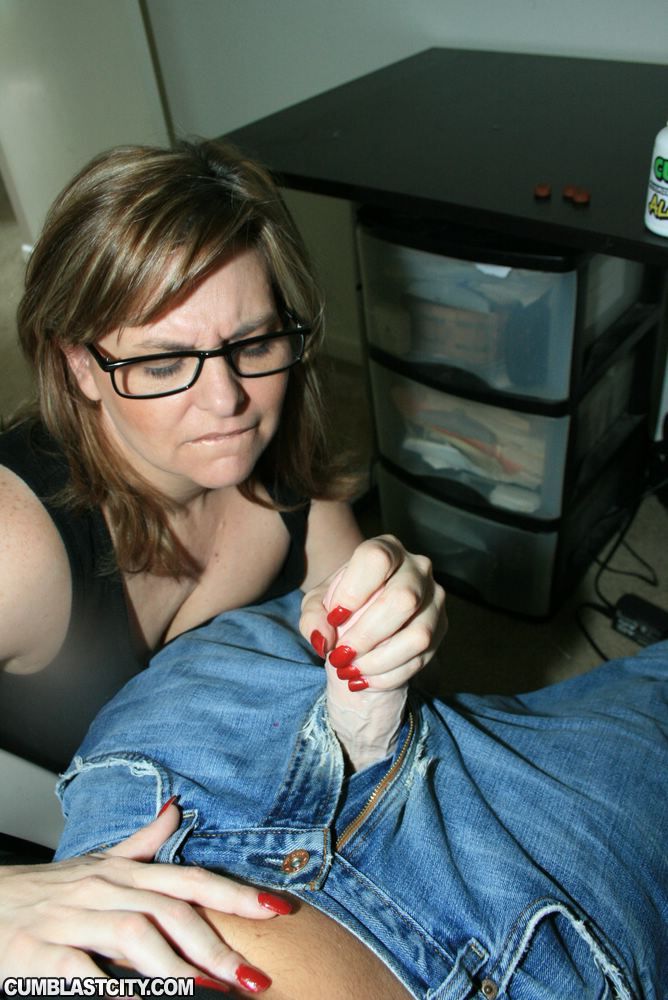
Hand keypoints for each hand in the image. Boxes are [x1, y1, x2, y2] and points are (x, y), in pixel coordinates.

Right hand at [0, 801, 288, 989]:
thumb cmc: (45, 892)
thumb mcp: (96, 864)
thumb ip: (141, 845)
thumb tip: (176, 811)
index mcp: (122, 872)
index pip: (189, 880)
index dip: (234, 894)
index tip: (277, 910)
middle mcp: (103, 890)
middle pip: (170, 912)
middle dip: (215, 946)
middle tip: (252, 978)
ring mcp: (71, 919)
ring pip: (133, 935)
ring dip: (175, 968)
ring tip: (210, 992)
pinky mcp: (39, 953)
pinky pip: (80, 969)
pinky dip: (109, 986)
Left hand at [301, 534, 446, 691]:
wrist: (367, 622)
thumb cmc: (342, 606)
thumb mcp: (317, 606)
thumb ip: (313, 618)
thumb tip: (324, 639)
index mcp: (386, 549)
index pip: (376, 559)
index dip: (353, 591)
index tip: (335, 617)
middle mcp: (417, 568)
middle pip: (402, 599)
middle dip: (366, 635)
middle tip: (340, 656)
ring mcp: (435, 598)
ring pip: (418, 635)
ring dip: (379, 661)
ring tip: (350, 671)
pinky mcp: (442, 627)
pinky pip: (422, 658)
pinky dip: (390, 675)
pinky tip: (366, 679)